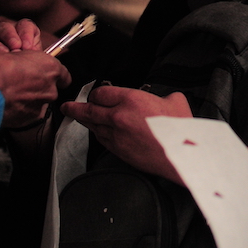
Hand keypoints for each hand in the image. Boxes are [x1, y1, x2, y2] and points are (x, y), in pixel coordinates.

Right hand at [0, 49, 70, 128]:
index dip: (54, 74)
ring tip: (12, 93)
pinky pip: (29, 112)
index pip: (64, 74)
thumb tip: (22, 61)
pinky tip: (9, 103)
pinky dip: (21, 109)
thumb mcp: (12, 53)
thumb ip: (25, 60)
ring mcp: (42, 104)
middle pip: (50, 88)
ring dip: (29, 98)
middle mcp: (50, 87)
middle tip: (21, 82)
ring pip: (39, 101)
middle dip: (38, 86)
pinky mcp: (31, 118)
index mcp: (50, 68)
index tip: (47, 74)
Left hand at [61, 86, 192, 182]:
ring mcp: (117, 135)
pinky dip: (97, 134)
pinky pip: (102, 140)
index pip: (101, 93)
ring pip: (93, 126)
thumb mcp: (175, 101)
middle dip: (74, 108)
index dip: (96, 93)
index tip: (96, 94)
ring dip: (85, 122)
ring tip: (77, 118)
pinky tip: (97, 132)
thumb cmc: (179, 129)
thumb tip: (164, 98)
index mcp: (131, 99)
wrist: (181, 154)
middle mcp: (119, 116)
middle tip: (66, 106)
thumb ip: (164, 96)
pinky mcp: (119, 150)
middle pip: (89, 110)